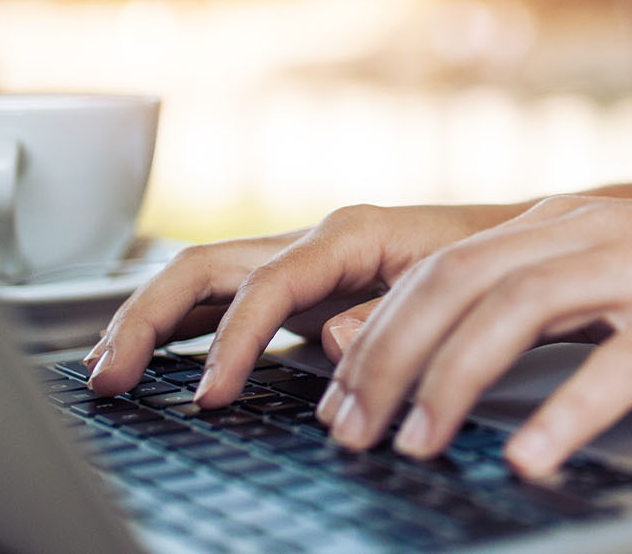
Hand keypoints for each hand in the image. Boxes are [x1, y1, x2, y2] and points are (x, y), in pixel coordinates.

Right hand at [83, 204, 510, 395]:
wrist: (523, 240)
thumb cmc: (493, 261)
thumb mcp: (454, 285)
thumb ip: (390, 313)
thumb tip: (330, 338)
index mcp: (349, 234)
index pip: (265, 284)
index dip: (231, 342)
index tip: (210, 397)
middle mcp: (314, 241)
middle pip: (202, 269)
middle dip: (146, 321)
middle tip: (111, 379)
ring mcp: (301, 262)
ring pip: (201, 281)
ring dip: (146, 322)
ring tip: (108, 372)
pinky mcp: (301, 287)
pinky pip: (223, 299)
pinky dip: (179, 327)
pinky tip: (149, 359)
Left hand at [319, 195, 631, 476]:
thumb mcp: (605, 282)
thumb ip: (524, 305)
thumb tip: (430, 355)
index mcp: (558, 226)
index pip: (440, 271)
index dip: (377, 334)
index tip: (337, 400)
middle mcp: (588, 231)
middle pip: (460, 283)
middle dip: (390, 359)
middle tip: (352, 431)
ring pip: (520, 308)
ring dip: (455, 379)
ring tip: (418, 443)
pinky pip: (622, 362)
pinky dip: (568, 410)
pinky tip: (533, 456)